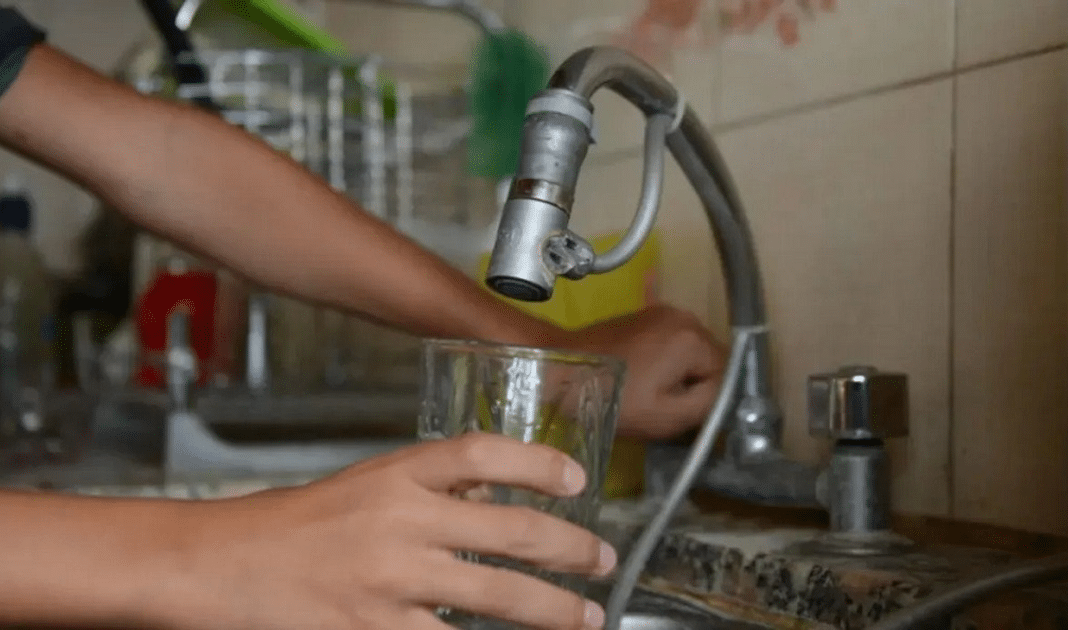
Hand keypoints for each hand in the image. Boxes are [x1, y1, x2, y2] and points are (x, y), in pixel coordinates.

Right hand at [173, 434, 614, 629]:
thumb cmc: (286, 528)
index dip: (539, 462)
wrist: (215, 566)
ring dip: (553, 609)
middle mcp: (401, 520)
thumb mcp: (363, 487)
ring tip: (584, 617)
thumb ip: (426, 490)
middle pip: (511, 529)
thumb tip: (493, 498)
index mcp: (396, 473)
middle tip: (603, 560)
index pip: (483, 453)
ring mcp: (391, 580)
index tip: (576, 479)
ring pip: (498, 594)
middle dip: (571, 548)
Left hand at [566, 304, 725, 439]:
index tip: (687, 414)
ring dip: (679, 370)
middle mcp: (684, 316)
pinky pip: (668, 336)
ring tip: (654, 389)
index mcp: (694, 339)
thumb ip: (709, 405)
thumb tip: (727, 394)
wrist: (562, 370)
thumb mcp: (667, 417)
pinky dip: (670, 349)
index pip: (726, 374)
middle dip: (696, 382)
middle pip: (709, 358)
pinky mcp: (643, 315)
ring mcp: (662, 311)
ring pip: (689, 350)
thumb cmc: (613, 398)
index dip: (710, 398)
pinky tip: (670, 352)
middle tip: (669, 404)